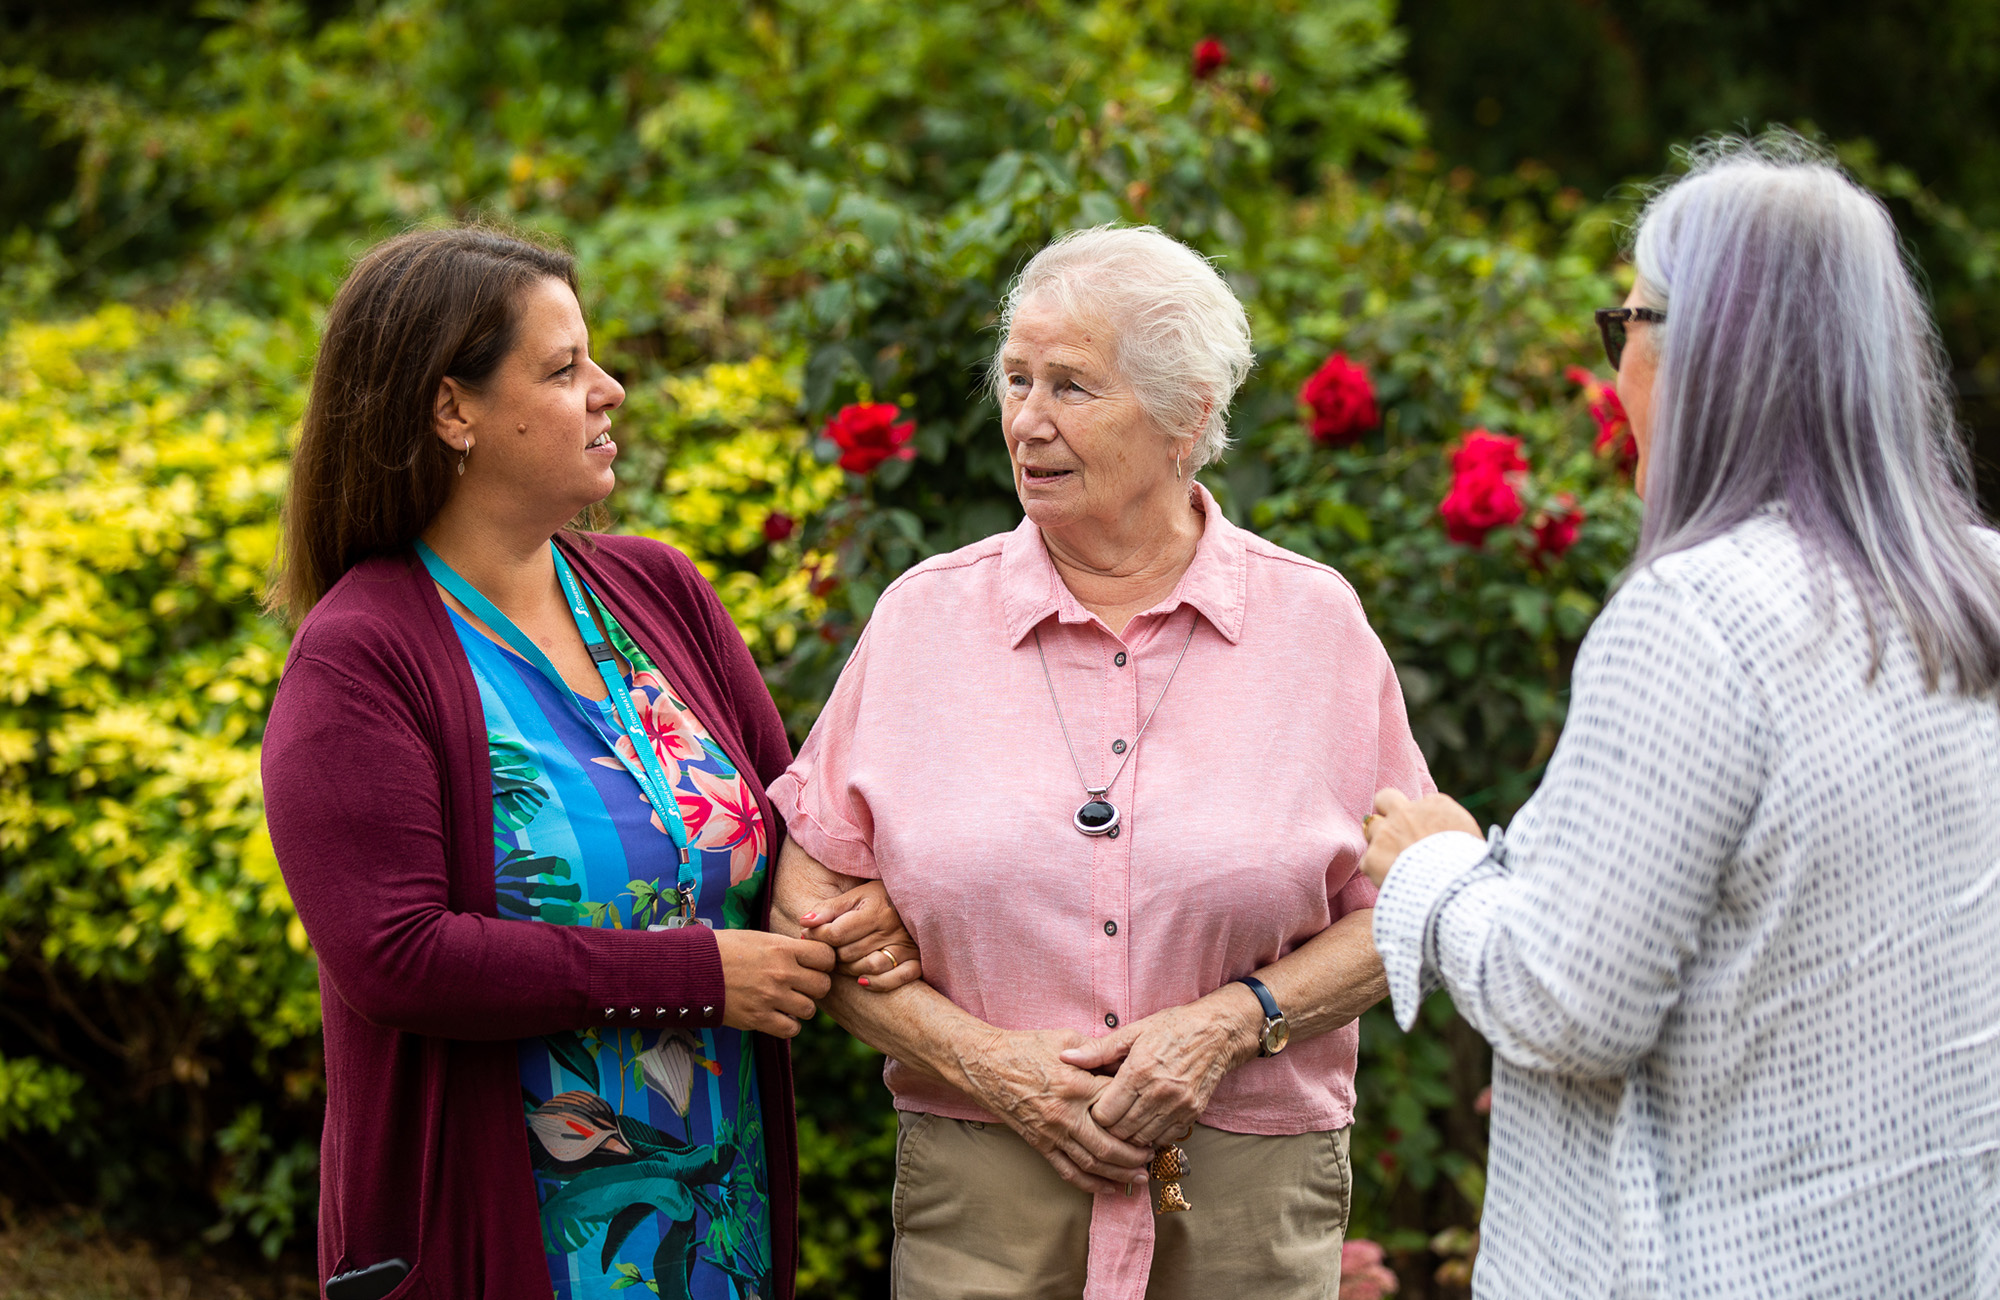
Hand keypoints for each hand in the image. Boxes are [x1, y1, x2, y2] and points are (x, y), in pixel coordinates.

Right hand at [714, 930, 835, 1037]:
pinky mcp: (758, 1019)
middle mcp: (781, 973)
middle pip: (823, 986)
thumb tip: (808, 954)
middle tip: (801, 985)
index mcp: (782, 948)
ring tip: (786, 1001)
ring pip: (809, 1010)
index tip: (814, 965)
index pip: (826, 957)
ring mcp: (770, 997)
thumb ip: (786, 947)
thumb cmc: (724, 949)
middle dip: (815, 986)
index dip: (824, 962)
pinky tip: (777, 1016)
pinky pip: (791, 1029)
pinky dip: (788, 1025)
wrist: (692, 969)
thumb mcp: (759, 938)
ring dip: (801, 1007)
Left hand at [800, 880, 921, 992]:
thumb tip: (804, 922)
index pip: (835, 933)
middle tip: (828, 948)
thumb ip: (829, 908)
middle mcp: (891, 928)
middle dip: (832, 953)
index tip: (810, 933)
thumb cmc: (880, 898)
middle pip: (848, 953)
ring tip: (844, 960)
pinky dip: (878, 983)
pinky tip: (863, 980)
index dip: (817, 936)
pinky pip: (896, 979)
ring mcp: (906, 946)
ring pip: (868, 968)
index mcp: (875, 910)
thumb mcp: (855, 896)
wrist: (919, 901)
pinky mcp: (916, 960)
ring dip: (849, 968)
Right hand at [957, 1028, 1153, 1194]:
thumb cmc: (1026, 1047)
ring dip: (1119, 1173)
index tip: (1154, 1118)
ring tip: (1140, 1176)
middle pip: (1109, 1144)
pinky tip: (1108, 1188)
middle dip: (1135, 1155)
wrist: (985, 1064)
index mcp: (1076, 1084)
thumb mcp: (1066, 1039)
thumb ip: (1097, 1052)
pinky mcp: (1040, 1144)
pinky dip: (1090, 1184)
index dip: (1138, 1113)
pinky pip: (1068, 1171)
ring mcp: (1052, 1132)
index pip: (1117, 1106)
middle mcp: (1066, 1113)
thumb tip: (1125, 1063)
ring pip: (1092, 1163)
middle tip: (1152, 1155)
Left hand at [1057, 988, 1260, 1148]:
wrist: (1218, 1032)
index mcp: (1139, 1070)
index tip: (1093, 1107)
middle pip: (1121, 1131)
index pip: (1105, 1114)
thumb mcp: (1133, 1032)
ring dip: (1129, 1137)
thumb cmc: (1173, 1027)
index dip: (1094, 1114)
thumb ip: (1098, 1050)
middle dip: (1109, 1129)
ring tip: (1123, 1125)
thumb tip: (1066, 1058)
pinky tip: (1145, 1124)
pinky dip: (1151, 1137)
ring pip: (1142, 1140)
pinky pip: (1164, 1139)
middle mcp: (1159, 1092)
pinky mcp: (1192, 1114)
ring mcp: (1178, 1106)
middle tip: (1104, 1120)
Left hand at [1361, 788, 1480, 887]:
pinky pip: (1369, 861)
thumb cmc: (1471, 868)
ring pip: (1371, 829)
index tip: (1426, 836)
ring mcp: (1387, 832)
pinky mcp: (1373, 856)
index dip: (1421, 821)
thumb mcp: (1471, 838)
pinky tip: (1393, 882)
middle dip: (1386, 811)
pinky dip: (1377, 872)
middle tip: (1393, 832)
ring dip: (1380, 843)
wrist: (1455, 889)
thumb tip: (1452, 838)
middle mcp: (1407, 812)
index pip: (1420, 803)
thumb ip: (1454, 830)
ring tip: (1395, 864)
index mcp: (1436, 804)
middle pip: (1385, 798)